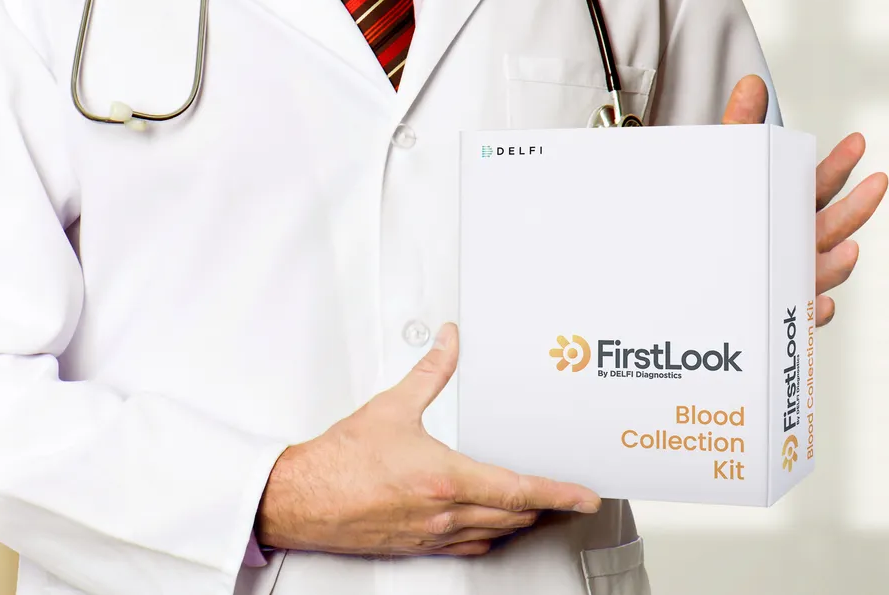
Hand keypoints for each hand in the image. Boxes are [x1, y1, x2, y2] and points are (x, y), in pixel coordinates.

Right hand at [255, 323, 600, 556]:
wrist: (302, 499)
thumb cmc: (340, 462)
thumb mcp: (391, 407)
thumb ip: (430, 372)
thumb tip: (449, 342)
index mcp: (446, 479)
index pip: (520, 490)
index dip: (560, 494)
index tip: (585, 496)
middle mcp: (445, 513)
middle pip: (516, 516)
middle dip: (547, 506)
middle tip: (570, 497)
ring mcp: (434, 534)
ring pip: (496, 533)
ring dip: (521, 520)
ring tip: (539, 506)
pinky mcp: (419, 545)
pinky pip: (470, 546)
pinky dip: (490, 534)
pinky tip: (491, 525)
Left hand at [722, 75, 888, 325]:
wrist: (679, 275)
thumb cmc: (713, 220)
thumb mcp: (724, 172)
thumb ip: (739, 129)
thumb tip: (751, 83)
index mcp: (785, 209)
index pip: (817, 186)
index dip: (838, 165)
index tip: (856, 142)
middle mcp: (793, 243)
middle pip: (829, 227)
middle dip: (855, 207)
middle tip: (875, 184)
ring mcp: (787, 277)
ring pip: (819, 271)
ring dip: (837, 263)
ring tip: (847, 250)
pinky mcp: (773, 309)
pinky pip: (797, 316)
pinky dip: (811, 312)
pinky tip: (819, 305)